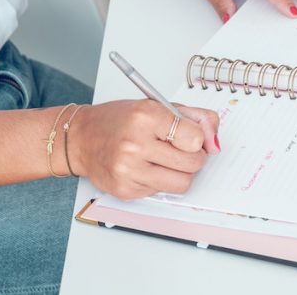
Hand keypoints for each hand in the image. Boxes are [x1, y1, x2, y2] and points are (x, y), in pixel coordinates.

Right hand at [68, 99, 219, 199]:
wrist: (82, 138)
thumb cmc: (120, 120)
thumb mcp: (157, 105)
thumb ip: (194, 117)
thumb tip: (214, 141)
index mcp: (145, 116)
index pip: (193, 138)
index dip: (197, 139)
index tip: (189, 137)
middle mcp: (135, 143)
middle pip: (192, 163)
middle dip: (193, 158)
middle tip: (181, 149)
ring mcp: (129, 170)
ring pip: (181, 183)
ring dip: (180, 173)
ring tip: (166, 160)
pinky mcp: (125, 190)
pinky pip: (161, 192)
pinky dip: (159, 181)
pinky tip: (145, 168)